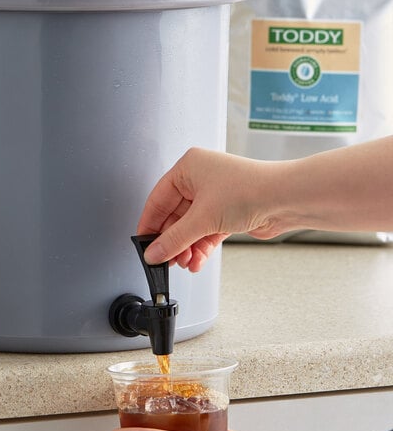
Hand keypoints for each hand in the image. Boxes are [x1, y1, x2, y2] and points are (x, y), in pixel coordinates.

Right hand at [137, 147, 282, 270]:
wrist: (286, 199)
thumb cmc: (249, 190)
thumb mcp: (202, 218)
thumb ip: (174, 239)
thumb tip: (153, 252)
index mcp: (188, 167)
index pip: (158, 198)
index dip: (150, 224)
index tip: (143, 244)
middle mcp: (200, 179)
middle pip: (175, 216)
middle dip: (172, 241)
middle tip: (165, 259)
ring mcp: (214, 196)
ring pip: (191, 227)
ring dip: (187, 247)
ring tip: (185, 263)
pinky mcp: (227, 212)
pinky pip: (205, 232)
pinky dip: (201, 247)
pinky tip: (197, 260)